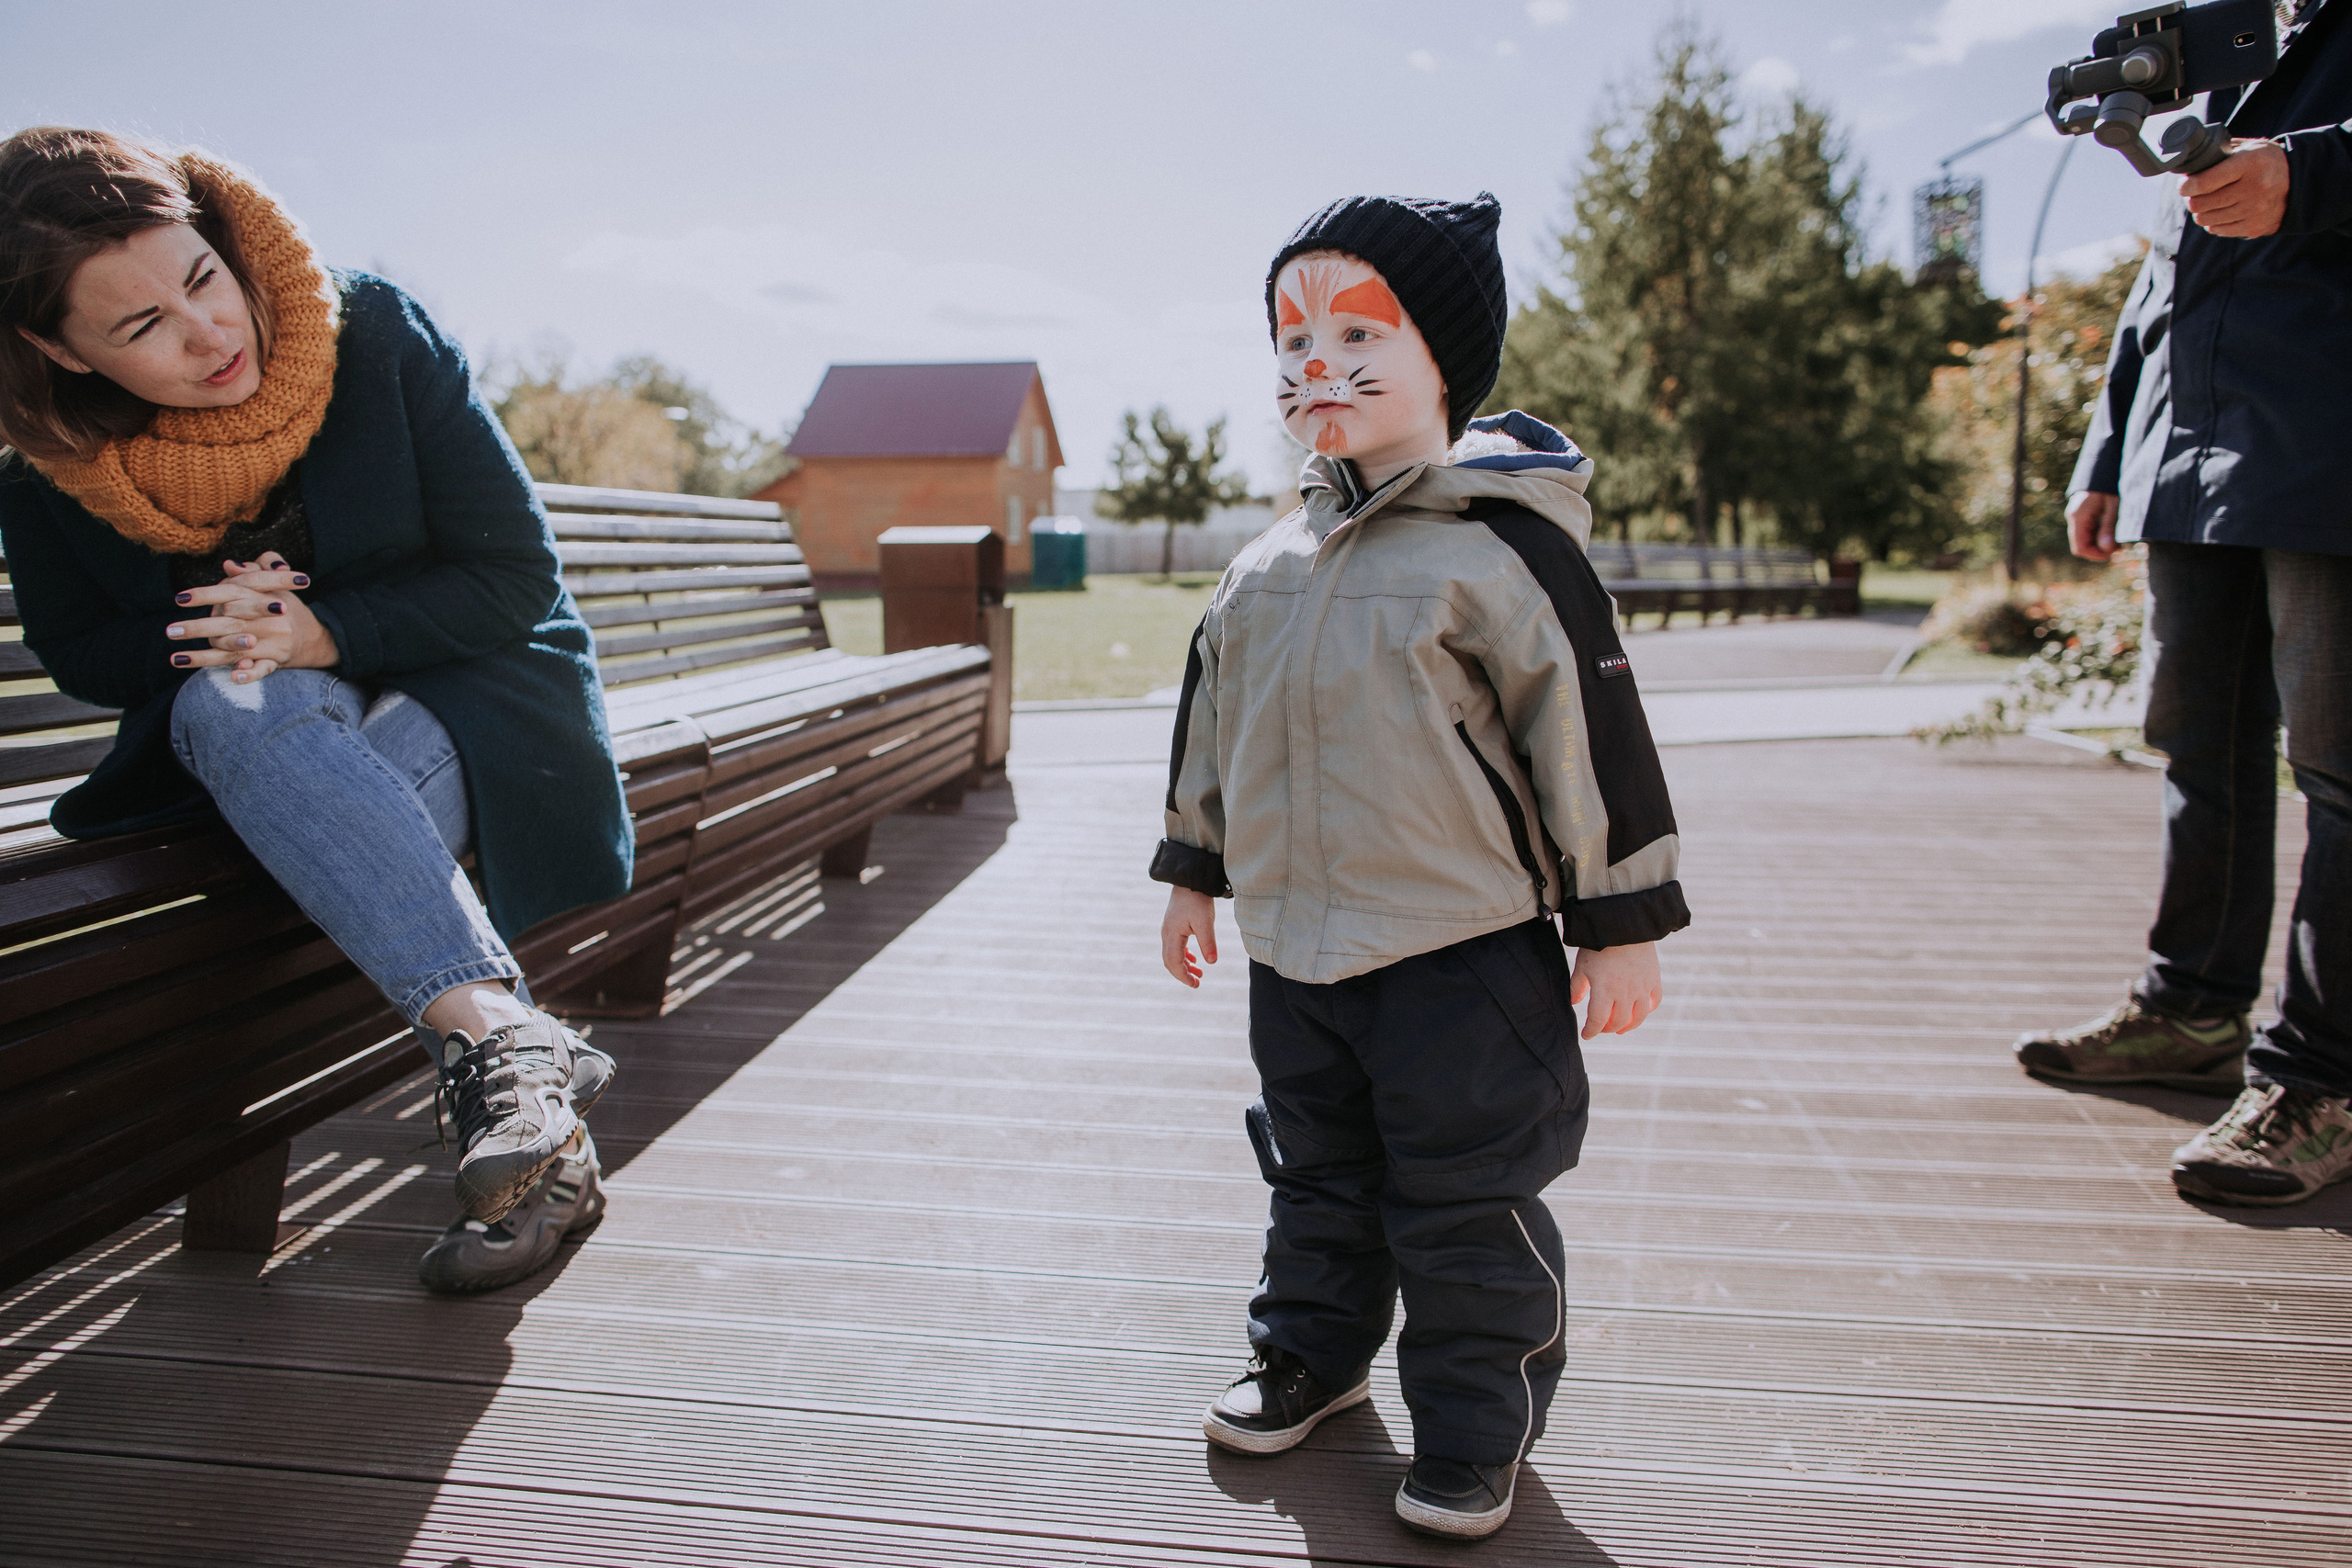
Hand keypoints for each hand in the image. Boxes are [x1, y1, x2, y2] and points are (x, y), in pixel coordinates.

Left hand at [166, 551, 336, 683]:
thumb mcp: (275, 584)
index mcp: (263, 597)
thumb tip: (229, 565)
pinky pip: (263, 669)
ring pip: (236, 649)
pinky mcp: (277, 660)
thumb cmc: (285, 606)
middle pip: (228, 623)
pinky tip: (233, 677)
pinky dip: (250, 674)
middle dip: (197, 628)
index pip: (231, 592)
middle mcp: (268, 620)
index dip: (205, 595)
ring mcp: (273, 642)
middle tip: (170, 631)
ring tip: (177, 658)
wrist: (314, 636)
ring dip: (205, 656)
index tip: (180, 599)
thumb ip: (254, 571)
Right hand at [1161, 887, 1218, 987]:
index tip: (1196, 984)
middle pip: (1170, 961)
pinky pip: (1175, 946)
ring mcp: (1169, 929)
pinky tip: (1195, 959)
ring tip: (1199, 974)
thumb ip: (1208, 943)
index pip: (1174, 962)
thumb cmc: (1197, 900)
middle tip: (1197, 983)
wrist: (1190, 880)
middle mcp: (1167, 934)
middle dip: (1182, 974)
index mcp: (1172, 934)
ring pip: (1172, 954)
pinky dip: (1184, 956)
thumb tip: (1212, 963)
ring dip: (1184, 966)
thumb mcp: (1205, 922)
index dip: (1184, 976)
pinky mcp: (1174, 925)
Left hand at [1570, 941, 1661, 1039]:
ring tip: (1621, 1029)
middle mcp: (1625, 992)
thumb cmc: (1598, 944)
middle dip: (1608, 1029)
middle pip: (1618, 1022)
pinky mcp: (1654, 979)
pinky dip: (1647, 1010)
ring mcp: (1642, 987)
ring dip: (1629, 1026)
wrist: (1624, 924)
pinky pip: (1654, 1001)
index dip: (1591, 1031)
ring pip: (1639, 1017)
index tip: (1586, 1035)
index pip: (1597, 1020)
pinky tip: (1639, 1012)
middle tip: (1602, 1029)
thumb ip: (1577, 987)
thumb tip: (1574, 1003)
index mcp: (1604, 990)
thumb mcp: (1582, 965)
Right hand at [2067, 491, 2120, 562]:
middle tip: (2120, 546)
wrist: (2104, 465)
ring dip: (2101, 542)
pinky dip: (2100, 534)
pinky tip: (2112, 529)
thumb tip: (2106, 549)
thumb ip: (2108, 528)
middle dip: (2100, 549)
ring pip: (2085, 539)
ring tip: (2118, 537)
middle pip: (2082, 545)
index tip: (2115, 552)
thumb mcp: (2114, 506)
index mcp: (2078, 517)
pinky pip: (2088, 530)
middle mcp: (2074, 518)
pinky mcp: (2083, 513)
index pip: (2080, 548)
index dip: (2096, 555)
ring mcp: (2077, 515)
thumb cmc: (2110, 484)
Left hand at [2181, 140, 2288, 237]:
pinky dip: (2214, 222)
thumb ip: (2221, 152)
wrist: (2300, 182)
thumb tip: (2189, 163)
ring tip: (2207, 202)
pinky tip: (2221, 211)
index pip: (2205, 182)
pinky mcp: (2254, 227)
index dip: (2187, 186)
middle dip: (2192, 198)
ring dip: (2202, 212)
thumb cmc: (2266, 161)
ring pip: (2206, 219)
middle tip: (2194, 193)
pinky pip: (2218, 230)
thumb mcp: (2250, 147)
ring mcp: (2254, 210)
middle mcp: (2253, 188)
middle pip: (2201, 203)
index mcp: (2250, 164)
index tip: (2184, 185)